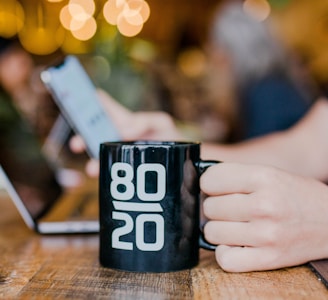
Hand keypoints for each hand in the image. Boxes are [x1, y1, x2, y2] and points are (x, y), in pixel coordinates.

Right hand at [69, 89, 181, 176]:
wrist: (182, 159)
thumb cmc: (171, 137)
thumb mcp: (161, 123)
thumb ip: (144, 121)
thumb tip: (125, 129)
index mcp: (128, 122)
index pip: (107, 110)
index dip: (93, 104)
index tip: (77, 97)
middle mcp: (121, 137)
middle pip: (97, 135)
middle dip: (84, 137)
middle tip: (76, 144)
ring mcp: (123, 153)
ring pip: (102, 154)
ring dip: (93, 160)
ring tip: (91, 168)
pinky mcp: (127, 167)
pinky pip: (112, 167)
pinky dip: (103, 171)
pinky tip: (100, 175)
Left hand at [200, 162, 327, 271]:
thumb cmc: (295, 194)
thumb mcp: (269, 173)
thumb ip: (235, 176)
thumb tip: (201, 183)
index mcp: (263, 177)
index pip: (210, 179)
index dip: (209, 183)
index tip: (215, 187)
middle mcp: (264, 205)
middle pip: (209, 207)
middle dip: (215, 206)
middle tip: (230, 207)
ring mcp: (266, 234)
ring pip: (212, 232)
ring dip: (219, 229)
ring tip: (234, 225)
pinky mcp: (268, 259)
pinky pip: (225, 259)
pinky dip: (226, 252)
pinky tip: (236, 243)